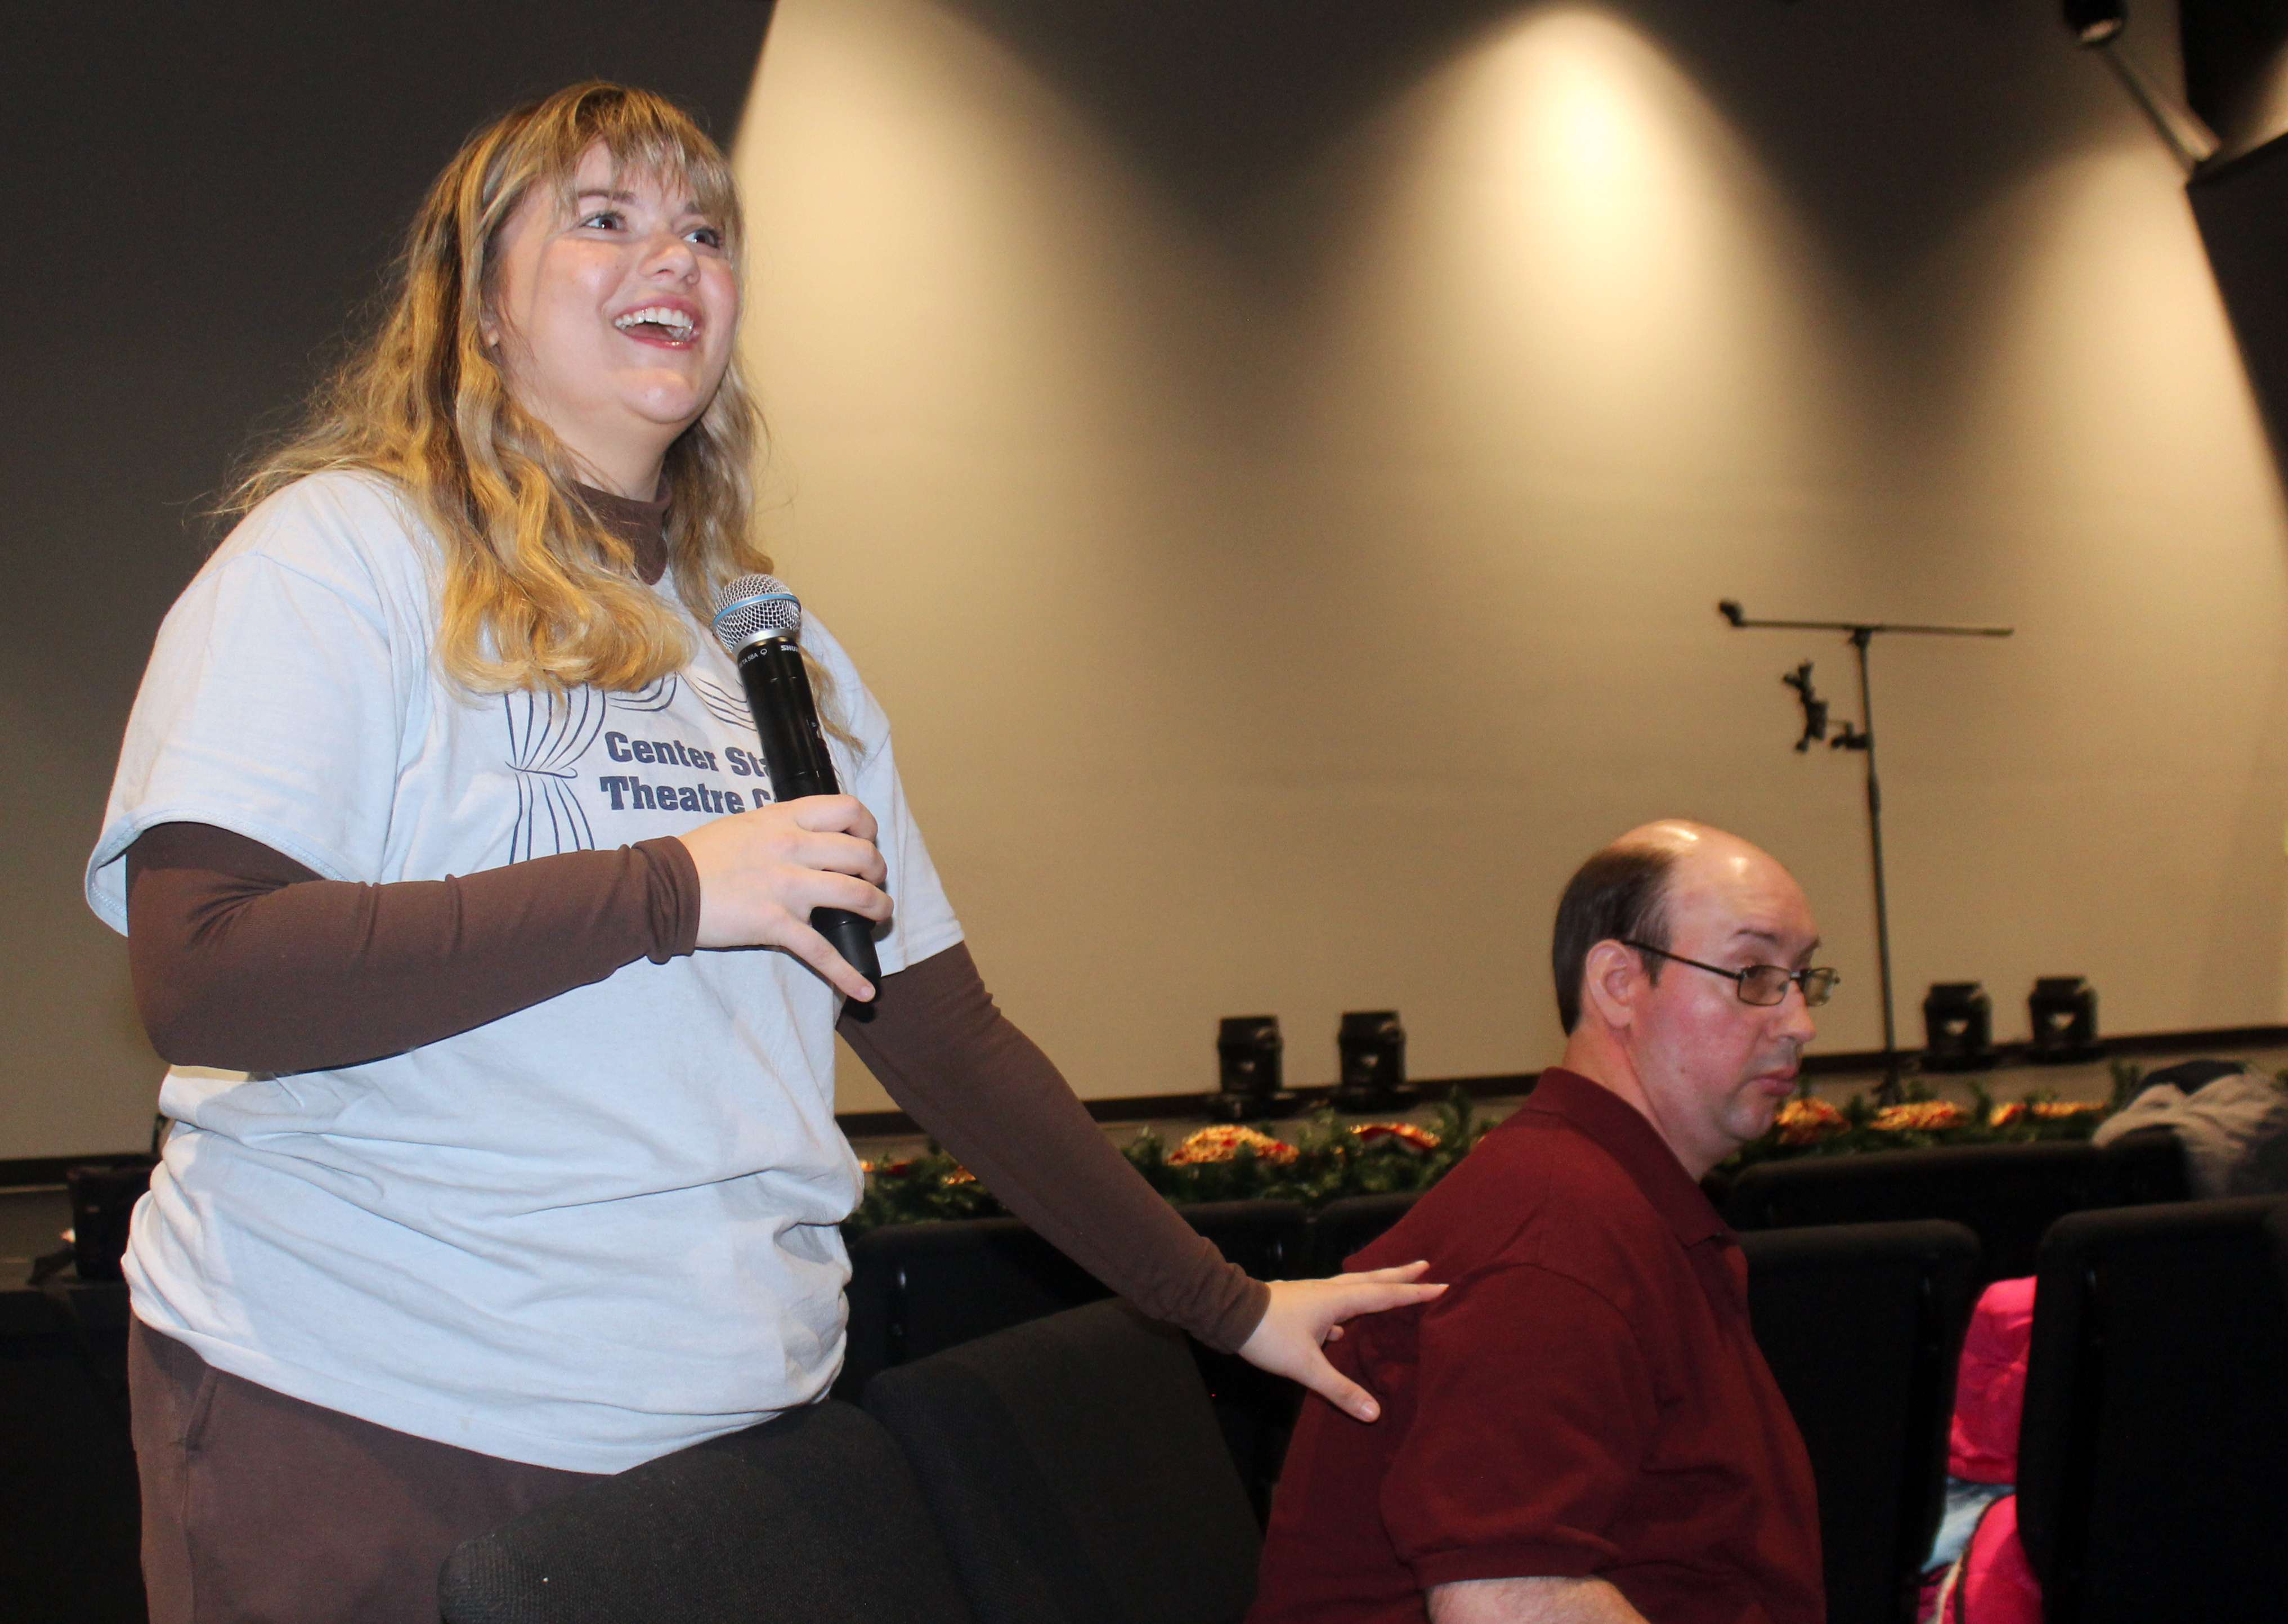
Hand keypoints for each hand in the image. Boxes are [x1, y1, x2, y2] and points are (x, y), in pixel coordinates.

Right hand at [675, 795, 890, 998]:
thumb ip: (781, 827)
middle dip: (877, 871)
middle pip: (861, 853)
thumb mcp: (745, 825)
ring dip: (878, 908)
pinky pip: (821, 952)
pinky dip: (847, 974)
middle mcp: (792, 847)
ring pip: (855, 895)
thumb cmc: (700, 856)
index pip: (847, 810)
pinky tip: (865, 990)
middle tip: (873, 882)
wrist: (664, 888)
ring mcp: (786, 887)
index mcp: (784, 819)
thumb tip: (809, 835)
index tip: (865, 841)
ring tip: (879, 916)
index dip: (867, 826)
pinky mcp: (775, 924)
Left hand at [1238, 1262, 1445, 1422]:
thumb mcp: (1305, 1367)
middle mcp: (1328, 1292)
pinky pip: (1334, 1302)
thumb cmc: (1268, 1335)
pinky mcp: (1299, 1304)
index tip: (1442, 1285)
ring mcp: (1312, 1296)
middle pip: (1372, 1281)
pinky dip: (1348, 1309)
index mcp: (1337, 1301)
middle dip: (1399, 1274)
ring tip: (1391, 1287)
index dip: (1414, 1293)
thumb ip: (1339, 1390)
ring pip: (1353, 1288)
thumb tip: (1374, 1414)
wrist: (1227, 1313)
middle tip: (1425, 1264)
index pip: (1385, 1296)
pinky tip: (1342, 1330)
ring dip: (1375, 1287)